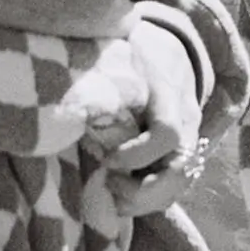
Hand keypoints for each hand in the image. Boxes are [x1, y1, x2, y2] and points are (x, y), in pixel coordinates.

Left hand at [77, 21, 204, 217]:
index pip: (167, 132)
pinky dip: (150, 201)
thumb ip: (101, 71)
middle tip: (108, 184)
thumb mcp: (122, 48)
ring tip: (113, 198)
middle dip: (144, 191)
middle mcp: (186, 121)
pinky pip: (175, 187)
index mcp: (169, 93)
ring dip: (146, 202)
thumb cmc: (136, 48)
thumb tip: (61, 88)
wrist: (171, 49)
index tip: (106, 160)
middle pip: (182, 169)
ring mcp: (189, 139)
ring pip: (181, 184)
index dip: (138, 154)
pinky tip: (122, 199)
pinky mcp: (182, 153)